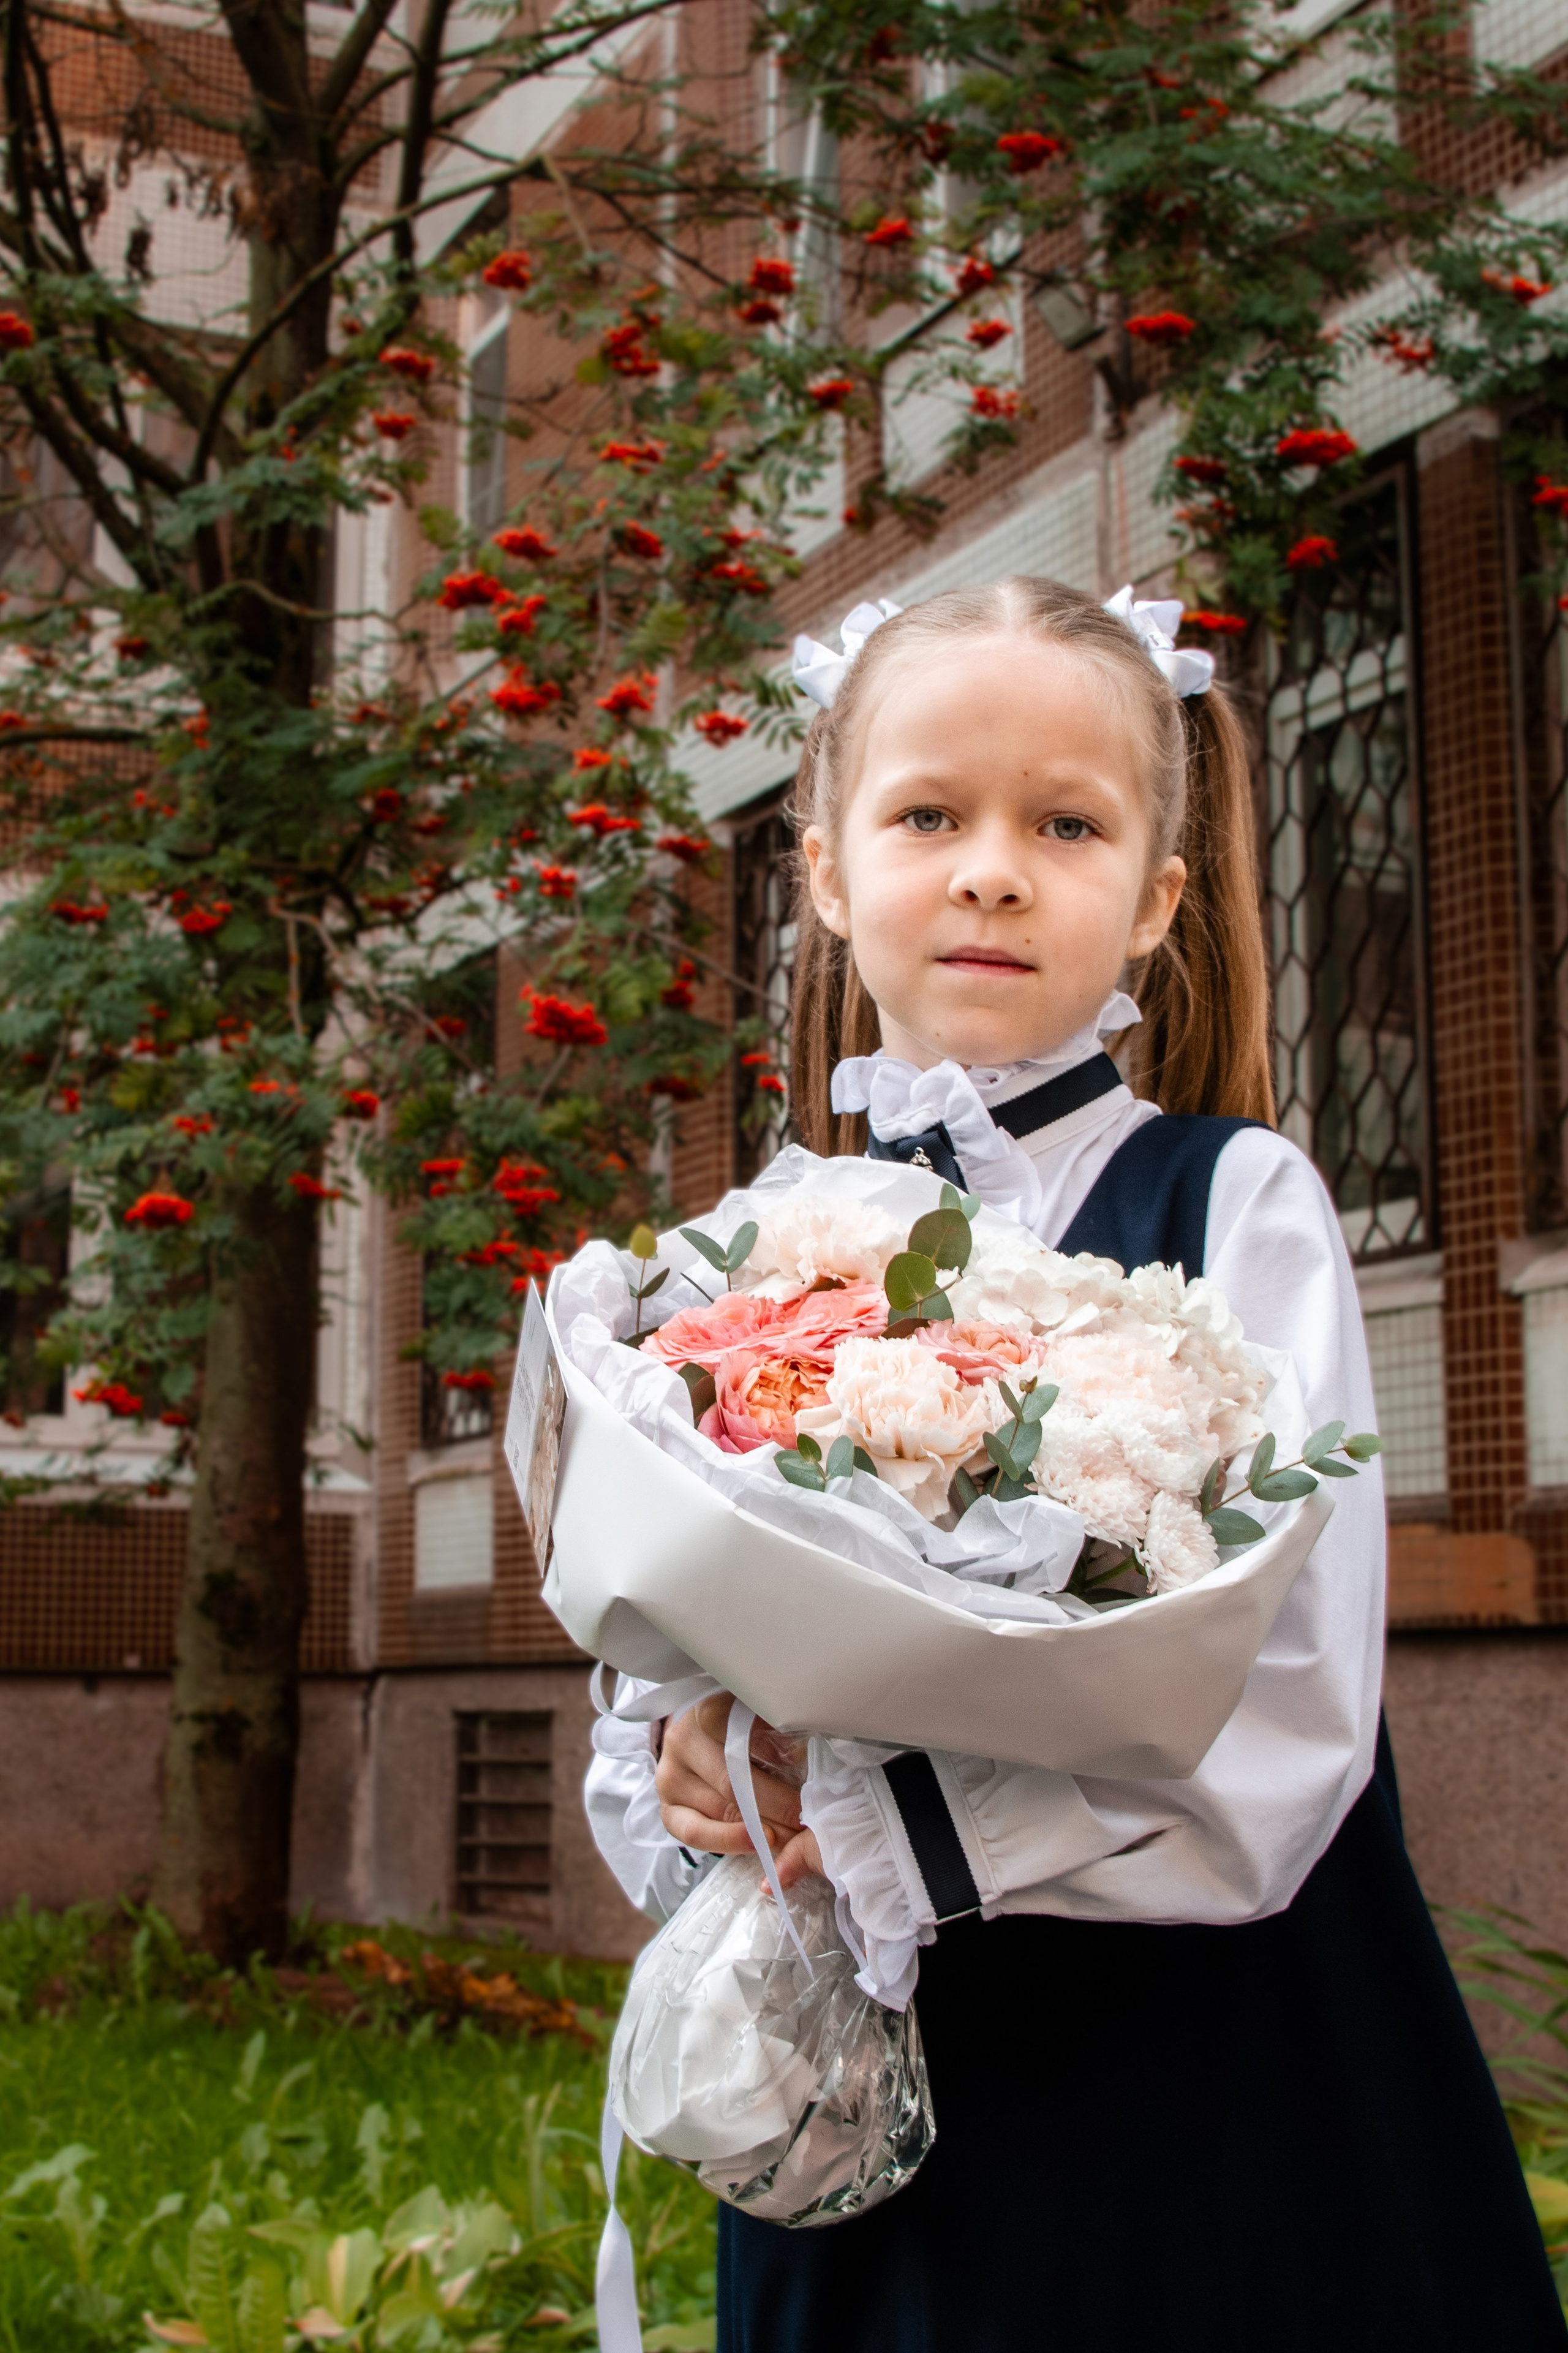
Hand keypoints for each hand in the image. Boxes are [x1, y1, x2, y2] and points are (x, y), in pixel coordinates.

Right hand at [656, 1694, 823, 1883]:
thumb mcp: (750, 1716)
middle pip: (733, 1778)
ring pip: (719, 1808)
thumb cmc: (732, 1730)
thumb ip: (771, 1728)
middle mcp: (682, 1741)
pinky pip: (695, 1832)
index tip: (802, 1763)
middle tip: (808, 1815)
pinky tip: (755, 1843)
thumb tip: (801, 1756)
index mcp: (704, 1710)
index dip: (771, 1748)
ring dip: (762, 1827)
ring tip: (793, 1835)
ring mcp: (671, 1778)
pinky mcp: (668, 1810)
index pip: (736, 1729)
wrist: (695, 1742)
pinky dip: (729, 1840)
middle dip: (777, 1802)